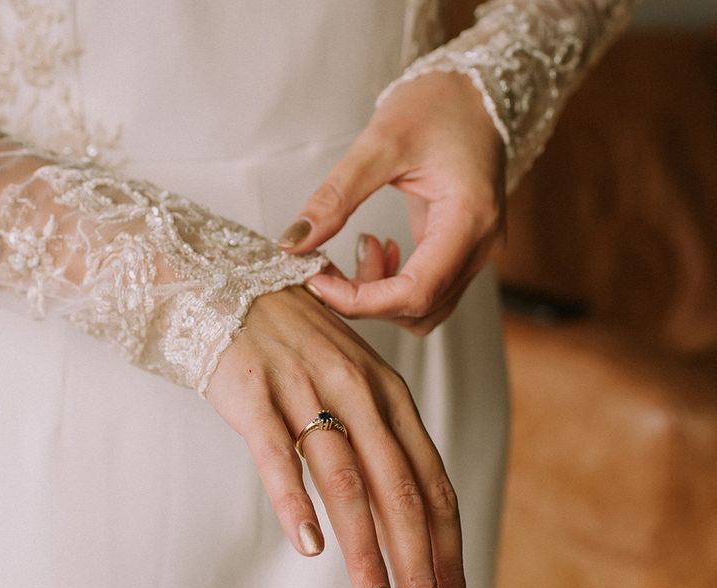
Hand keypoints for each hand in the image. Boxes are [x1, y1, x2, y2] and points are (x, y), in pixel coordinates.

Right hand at [207, 285, 465, 587]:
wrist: (233, 288)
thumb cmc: (299, 344)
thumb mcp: (355, 380)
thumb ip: (382, 437)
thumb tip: (407, 512)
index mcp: (390, 396)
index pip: (433, 484)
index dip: (448, 550)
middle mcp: (358, 393)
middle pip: (401, 492)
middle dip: (420, 568)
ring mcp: (305, 390)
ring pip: (347, 483)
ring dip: (368, 554)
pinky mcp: (254, 394)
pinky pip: (277, 454)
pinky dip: (294, 500)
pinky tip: (308, 546)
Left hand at [279, 72, 505, 334]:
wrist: (475, 93)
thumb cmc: (436, 107)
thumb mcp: (379, 143)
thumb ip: (336, 197)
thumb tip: (293, 244)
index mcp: (469, 220)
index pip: (416, 292)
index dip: (360, 300)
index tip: (317, 280)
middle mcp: (481, 247)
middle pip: (418, 308)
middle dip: (364, 298)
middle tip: (326, 264)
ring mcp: (475, 252)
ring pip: (423, 308)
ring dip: (378, 294)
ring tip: (360, 245)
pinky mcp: (463, 251)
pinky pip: (427, 289)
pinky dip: (393, 283)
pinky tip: (378, 247)